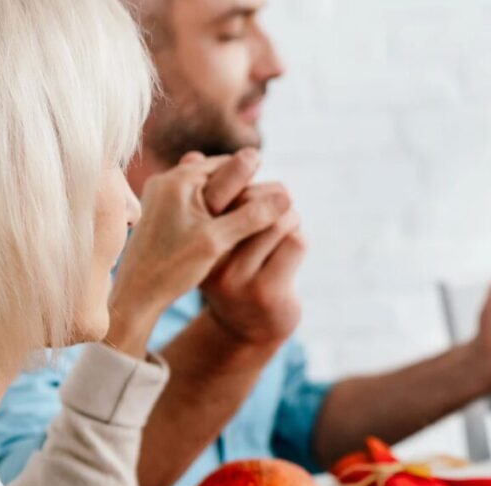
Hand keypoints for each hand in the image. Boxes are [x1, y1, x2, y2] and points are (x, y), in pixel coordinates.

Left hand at [105, 150, 286, 354]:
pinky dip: (212, 211)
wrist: (136, 295)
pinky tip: (225, 230)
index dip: (255, 178)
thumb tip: (287, 196)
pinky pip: (194, 201)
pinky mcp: (159, 212)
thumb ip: (252, 216)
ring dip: (228, 201)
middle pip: (216, 173)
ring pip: (207, 189)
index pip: (228, 163)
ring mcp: (160, 196)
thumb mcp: (218, 241)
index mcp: (179, 180)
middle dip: (241, 189)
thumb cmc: (174, 268)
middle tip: (266, 209)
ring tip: (249, 221)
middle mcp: (165, 180)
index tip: (276, 198)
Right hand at [200, 181, 305, 345]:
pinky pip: (294, 242)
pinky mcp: (266, 292)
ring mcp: (237, 279)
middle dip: (272, 193)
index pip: (217, 190)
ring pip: (275, 220)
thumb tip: (193, 154)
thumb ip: (205, 198)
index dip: (239, 175)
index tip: (255, 173)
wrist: (248, 327)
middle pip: (250, 202)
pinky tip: (293, 243)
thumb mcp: (210, 236)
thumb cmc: (230, 269)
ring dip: (289, 214)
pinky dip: (299, 235)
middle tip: (282, 196)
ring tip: (289, 218)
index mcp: (191, 239)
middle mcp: (209, 260)